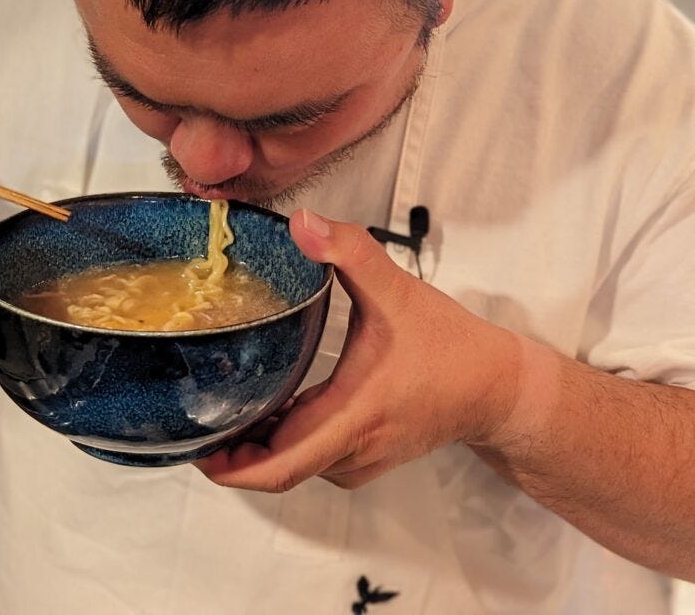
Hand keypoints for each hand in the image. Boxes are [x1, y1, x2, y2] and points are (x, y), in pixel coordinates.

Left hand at [196, 209, 521, 492]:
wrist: (500, 389)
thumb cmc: (453, 347)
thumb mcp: (398, 289)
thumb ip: (349, 251)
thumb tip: (301, 223)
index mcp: (354, 415)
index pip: (282, 465)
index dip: (233, 467)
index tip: (196, 451)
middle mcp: (354, 448)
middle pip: (276, 471)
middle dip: (230, 456)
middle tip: (193, 425)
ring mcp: (360, 460)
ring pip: (293, 467)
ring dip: (256, 447)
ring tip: (219, 412)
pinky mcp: (364, 457)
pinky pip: (311, 460)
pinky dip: (282, 444)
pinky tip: (263, 412)